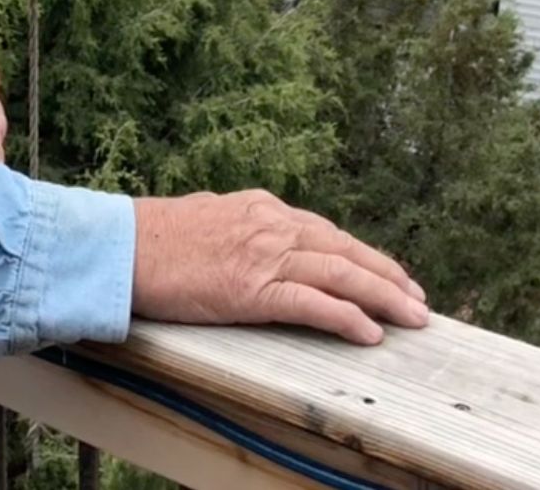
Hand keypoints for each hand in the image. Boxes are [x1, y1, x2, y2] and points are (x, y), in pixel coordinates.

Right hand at [131, 190, 428, 345]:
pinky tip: (369, 332)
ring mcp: (263, 255)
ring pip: (340, 273)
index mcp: (261, 208)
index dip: (364, 255)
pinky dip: (345, 316)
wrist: (121, 246)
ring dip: (383, 296)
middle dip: (387, 275)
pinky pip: (311, 303)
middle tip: (418, 300)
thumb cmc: (154, 237)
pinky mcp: (251, 289)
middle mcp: (271, 225)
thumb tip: (256, 239)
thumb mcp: (208, 217)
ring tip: (412, 317)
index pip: (327, 232)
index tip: (389, 274)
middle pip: (345, 249)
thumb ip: (241, 227)